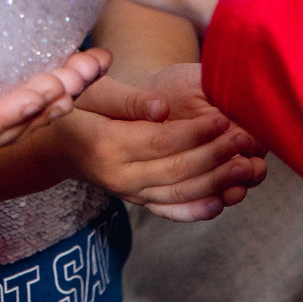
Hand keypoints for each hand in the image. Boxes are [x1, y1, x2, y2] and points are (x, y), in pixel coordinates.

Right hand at [57, 65, 265, 220]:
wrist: (54, 144)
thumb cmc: (73, 107)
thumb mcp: (89, 90)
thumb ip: (126, 99)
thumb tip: (161, 109)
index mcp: (106, 144)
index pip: (160, 142)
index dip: (195, 133)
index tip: (223, 120)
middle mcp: (118, 175)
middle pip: (176, 170)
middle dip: (216, 156)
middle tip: (246, 140)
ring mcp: (127, 193)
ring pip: (179, 193)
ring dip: (217, 183)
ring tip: (248, 168)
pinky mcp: (136, 200)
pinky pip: (170, 211)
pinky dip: (197, 210)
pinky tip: (223, 201)